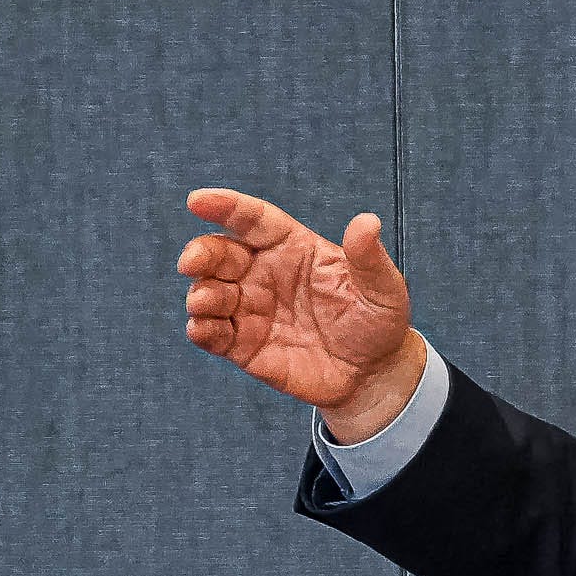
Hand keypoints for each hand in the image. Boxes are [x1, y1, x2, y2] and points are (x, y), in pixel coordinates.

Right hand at [179, 188, 424, 442]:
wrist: (374, 374)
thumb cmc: (378, 322)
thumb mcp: (383, 288)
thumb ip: (368, 257)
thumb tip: (368, 221)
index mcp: (292, 247)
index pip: (252, 219)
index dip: (225, 206)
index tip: (197, 201)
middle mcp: (263, 273)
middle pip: (218, 253)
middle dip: (199, 254)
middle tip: (191, 263)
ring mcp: (251, 309)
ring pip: (208, 292)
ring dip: (200, 294)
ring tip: (206, 302)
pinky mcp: (243, 345)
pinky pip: (211, 334)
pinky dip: (201, 330)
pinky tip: (202, 330)